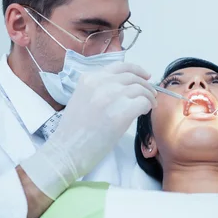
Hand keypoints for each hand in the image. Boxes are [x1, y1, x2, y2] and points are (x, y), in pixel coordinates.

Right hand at [21, 62, 156, 199]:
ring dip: (149, 96)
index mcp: (89, 78)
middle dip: (145, 84)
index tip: (145, 76)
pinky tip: (145, 112)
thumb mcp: (82, 98)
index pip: (120, 66)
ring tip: (151, 105)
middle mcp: (100, 83)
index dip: (136, 70)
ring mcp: (111, 96)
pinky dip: (147, 106)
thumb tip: (124, 88)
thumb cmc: (73, 130)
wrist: (66, 151)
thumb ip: (99, 88)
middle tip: (152, 94)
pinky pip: (143, 102)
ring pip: (140, 89)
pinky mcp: (121, 113)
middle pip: (132, 77)